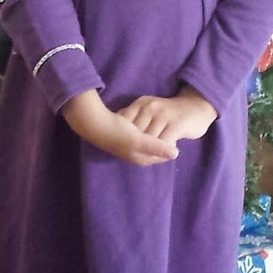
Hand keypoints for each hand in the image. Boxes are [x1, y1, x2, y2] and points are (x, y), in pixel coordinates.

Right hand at [61, 90, 177, 166]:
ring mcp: (135, 145)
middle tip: (168, 119)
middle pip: (160, 145)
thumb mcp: (138, 141)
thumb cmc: (117, 133)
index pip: (166, 153)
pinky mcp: (130, 135)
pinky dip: (149, 125)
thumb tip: (177, 154)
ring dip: (157, 128)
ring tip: (161, 115)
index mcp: (144, 158)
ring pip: (153, 137)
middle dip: (164, 134)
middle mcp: (140, 154)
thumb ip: (157, 147)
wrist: (95, 124)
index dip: (172, 141)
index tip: (174, 126)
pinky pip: (146, 131)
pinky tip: (149, 114)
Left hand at [118, 88, 216, 157]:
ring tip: (151, 156)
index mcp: (141, 103)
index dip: (123, 137)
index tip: (123, 147)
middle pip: (135, 133)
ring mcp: (163, 115)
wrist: (197, 107)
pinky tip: (164, 154)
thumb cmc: (170, 112)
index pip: (124, 123)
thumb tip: (117, 125)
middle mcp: (150, 107)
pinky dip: (162, 151)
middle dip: (135, 146)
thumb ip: (135, 117)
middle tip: (138, 155)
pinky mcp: (176, 125)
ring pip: (149, 140)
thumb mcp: (150, 109)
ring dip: (150, 151)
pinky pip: (164, 143)